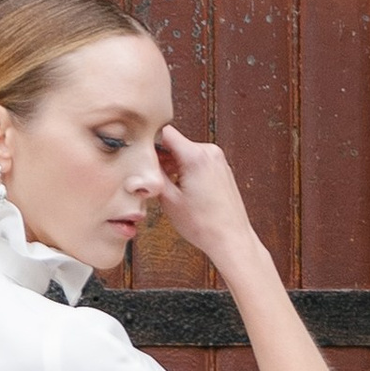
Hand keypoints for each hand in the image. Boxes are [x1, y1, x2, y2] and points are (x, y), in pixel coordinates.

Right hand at [154, 125, 264, 273]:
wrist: (231, 238)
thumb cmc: (204, 224)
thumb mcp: (168, 199)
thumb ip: (154, 175)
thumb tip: (144, 163)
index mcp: (196, 156)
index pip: (165, 132)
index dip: (148, 140)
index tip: (138, 151)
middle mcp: (210, 152)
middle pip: (175, 142)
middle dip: (160, 155)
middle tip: (148, 173)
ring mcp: (218, 159)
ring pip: (185, 152)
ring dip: (172, 163)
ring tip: (164, 184)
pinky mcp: (221, 168)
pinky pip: (197, 160)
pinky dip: (185, 169)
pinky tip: (180, 187)